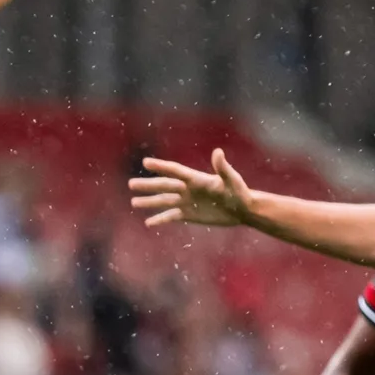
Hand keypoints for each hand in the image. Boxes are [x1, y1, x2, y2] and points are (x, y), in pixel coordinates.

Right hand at [130, 150, 255, 227]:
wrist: (243, 209)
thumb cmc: (239, 192)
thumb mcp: (231, 180)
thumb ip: (222, 167)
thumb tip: (218, 152)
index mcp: (196, 178)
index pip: (174, 171)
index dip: (160, 166)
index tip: (146, 162)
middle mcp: (188, 189)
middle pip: (164, 186)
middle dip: (147, 185)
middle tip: (131, 184)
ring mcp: (187, 202)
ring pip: (164, 201)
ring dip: (149, 201)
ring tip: (134, 202)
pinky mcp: (189, 215)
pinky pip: (171, 217)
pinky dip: (160, 219)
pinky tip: (148, 222)